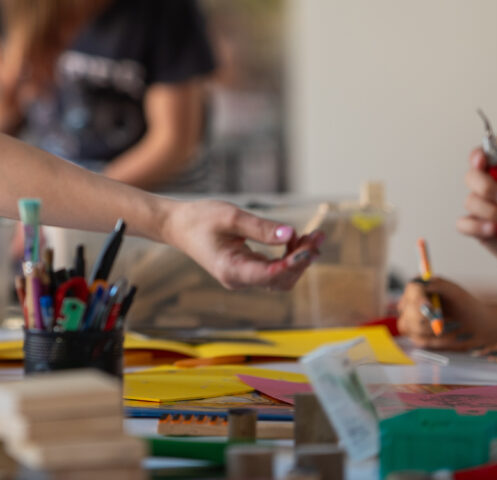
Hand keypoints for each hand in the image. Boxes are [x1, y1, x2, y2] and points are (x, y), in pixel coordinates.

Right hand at [165, 199, 321, 289]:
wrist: (178, 225)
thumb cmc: (200, 219)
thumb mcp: (230, 217)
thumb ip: (260, 228)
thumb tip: (291, 233)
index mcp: (231, 271)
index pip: (270, 275)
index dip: (292, 263)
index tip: (309, 246)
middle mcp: (239, 280)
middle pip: (281, 280)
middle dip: (302, 260)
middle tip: (318, 235)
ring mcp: (244, 277)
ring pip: (281, 277)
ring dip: (299, 258)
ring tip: (314, 236)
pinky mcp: (247, 270)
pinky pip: (274, 269)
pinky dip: (289, 256)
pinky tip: (299, 240)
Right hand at [397, 276, 496, 347]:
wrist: (477, 327)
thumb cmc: (467, 306)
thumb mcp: (455, 292)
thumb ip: (439, 285)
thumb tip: (425, 284)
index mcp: (421, 288)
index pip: (412, 289)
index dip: (417, 298)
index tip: (428, 305)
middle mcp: (412, 303)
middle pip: (406, 310)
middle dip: (423, 317)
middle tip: (440, 322)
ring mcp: (413, 321)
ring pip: (409, 326)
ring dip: (430, 330)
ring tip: (448, 328)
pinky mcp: (419, 337)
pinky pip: (419, 341)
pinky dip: (435, 341)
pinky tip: (448, 337)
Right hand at [457, 148, 496, 280]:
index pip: (484, 157)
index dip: (478, 156)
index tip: (482, 160)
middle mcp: (490, 190)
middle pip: (472, 176)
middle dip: (486, 186)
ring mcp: (483, 210)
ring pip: (471, 201)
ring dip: (493, 212)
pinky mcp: (478, 229)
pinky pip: (464, 224)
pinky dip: (477, 227)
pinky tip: (494, 231)